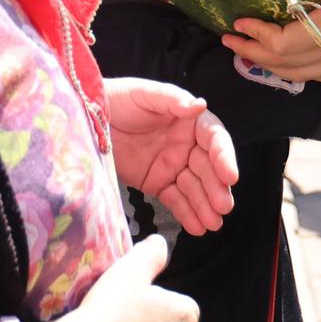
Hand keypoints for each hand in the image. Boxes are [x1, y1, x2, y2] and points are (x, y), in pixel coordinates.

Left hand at [107, 77, 237, 233]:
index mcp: (190, 122)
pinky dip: (187, 214)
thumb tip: (200, 105)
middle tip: (223, 206)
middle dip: (216, 188)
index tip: (230, 176)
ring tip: (213, 224)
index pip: (214, 140)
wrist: (90, 119)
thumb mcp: (145, 94)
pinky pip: (176, 200)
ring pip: (194, 188)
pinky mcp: (158, 183)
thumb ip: (171, 99)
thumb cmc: (120, 99)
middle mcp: (187, 145)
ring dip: (205, 206)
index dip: (224, 157)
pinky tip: (197, 227)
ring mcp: (173, 166)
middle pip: (207, 168)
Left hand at [221, 0, 320, 81]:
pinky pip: (314, 76)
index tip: (238, 20)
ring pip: (296, 74)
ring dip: (268, 65)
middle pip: (282, 64)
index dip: (257, 34)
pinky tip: (291, 65)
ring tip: (248, 53)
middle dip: (252, 53)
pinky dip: (293, 73)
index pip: (282, 43)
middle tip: (229, 40)